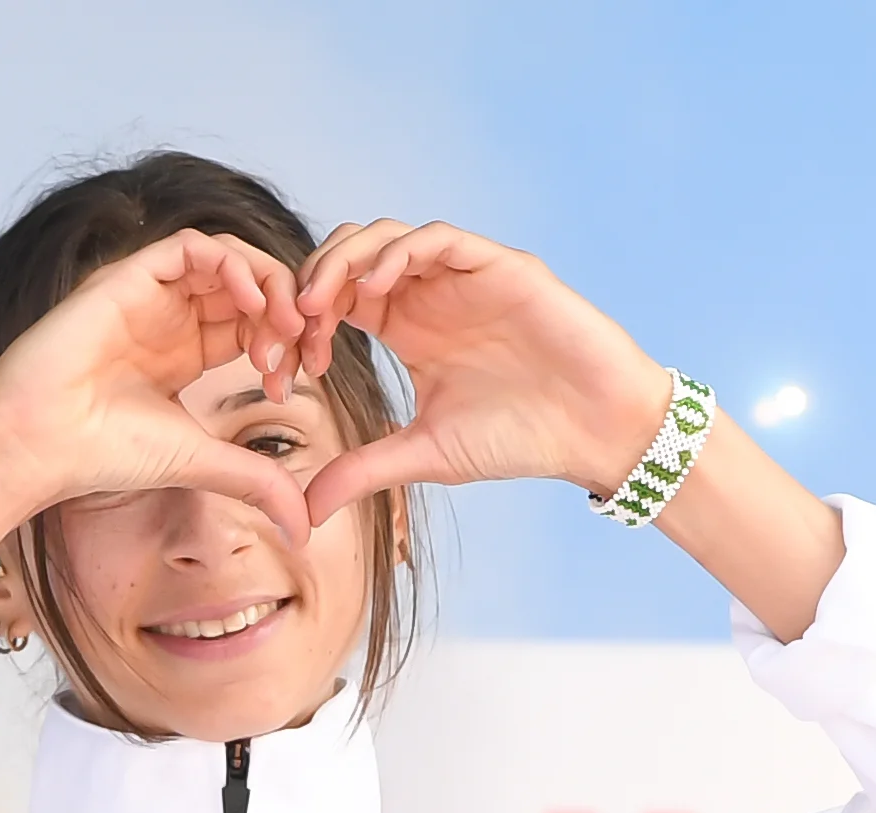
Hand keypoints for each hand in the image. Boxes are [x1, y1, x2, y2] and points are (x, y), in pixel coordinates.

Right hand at [0, 228, 312, 548]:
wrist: (39, 444)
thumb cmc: (105, 454)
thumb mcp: (203, 462)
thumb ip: (257, 482)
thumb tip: (306, 529)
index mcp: (185, 352)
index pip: (253, 322)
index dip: (286, 342)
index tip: (296, 380)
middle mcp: (169, 317)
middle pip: (248, 285)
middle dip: (288, 310)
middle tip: (303, 346)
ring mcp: (148, 294)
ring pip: (227, 258)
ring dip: (268, 282)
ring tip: (284, 324)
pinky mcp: (127, 276)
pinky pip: (191, 246)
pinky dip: (231, 262)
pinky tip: (250, 301)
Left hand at [292, 221, 672, 526]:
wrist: (593, 432)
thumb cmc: (519, 438)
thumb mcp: (425, 453)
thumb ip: (363, 470)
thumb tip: (303, 511)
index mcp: (407, 328)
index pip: (336, 300)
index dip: (301, 322)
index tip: (282, 363)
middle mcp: (431, 294)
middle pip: (350, 256)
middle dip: (310, 282)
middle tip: (291, 324)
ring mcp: (464, 275)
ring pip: (387, 237)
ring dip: (345, 261)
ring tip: (321, 302)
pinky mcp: (499, 266)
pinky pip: (439, 239)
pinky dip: (400, 253)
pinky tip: (376, 287)